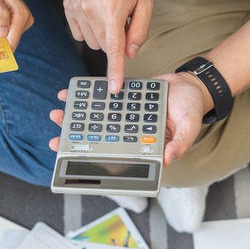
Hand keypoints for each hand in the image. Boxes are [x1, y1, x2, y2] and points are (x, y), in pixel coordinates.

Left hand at [48, 72, 211, 165]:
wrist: (190, 84)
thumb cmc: (193, 108)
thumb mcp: (191, 126)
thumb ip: (181, 144)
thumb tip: (167, 159)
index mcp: (145, 147)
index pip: (119, 160)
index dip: (96, 165)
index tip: (77, 163)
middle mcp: (131, 135)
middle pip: (99, 143)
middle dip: (76, 142)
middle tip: (56, 140)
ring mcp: (124, 118)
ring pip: (95, 122)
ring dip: (75, 120)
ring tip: (57, 115)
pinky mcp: (121, 101)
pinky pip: (101, 101)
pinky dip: (86, 98)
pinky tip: (70, 94)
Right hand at [63, 0, 152, 92]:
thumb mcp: (146, 0)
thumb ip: (139, 30)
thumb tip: (130, 54)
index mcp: (112, 8)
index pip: (113, 48)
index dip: (115, 71)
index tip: (113, 88)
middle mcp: (90, 9)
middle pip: (103, 46)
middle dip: (114, 40)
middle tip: (121, 19)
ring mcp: (75, 7)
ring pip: (90, 41)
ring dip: (101, 34)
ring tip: (108, 11)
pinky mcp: (68, 6)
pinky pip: (78, 32)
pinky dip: (89, 28)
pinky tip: (96, 11)